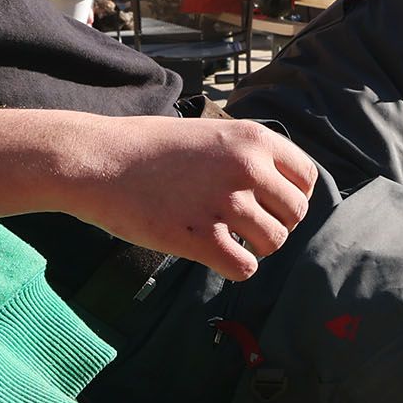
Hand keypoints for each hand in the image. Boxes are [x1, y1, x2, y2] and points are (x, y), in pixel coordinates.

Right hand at [66, 115, 317, 279]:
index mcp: (253, 139)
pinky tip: (215, 256)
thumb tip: (277, 186)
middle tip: (246, 227)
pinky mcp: (200, 237)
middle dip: (275, 225)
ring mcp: (225, 203)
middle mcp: (247, 168)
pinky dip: (235, 268)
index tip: (269, 205)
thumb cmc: (148, 148)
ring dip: (255, 248)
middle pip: (295, 214)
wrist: (97, 160)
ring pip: (274, 243)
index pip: (305, 178)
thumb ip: (247, 155)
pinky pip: (245, 268)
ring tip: (229, 240)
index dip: (291, 197)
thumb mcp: (210, 134)